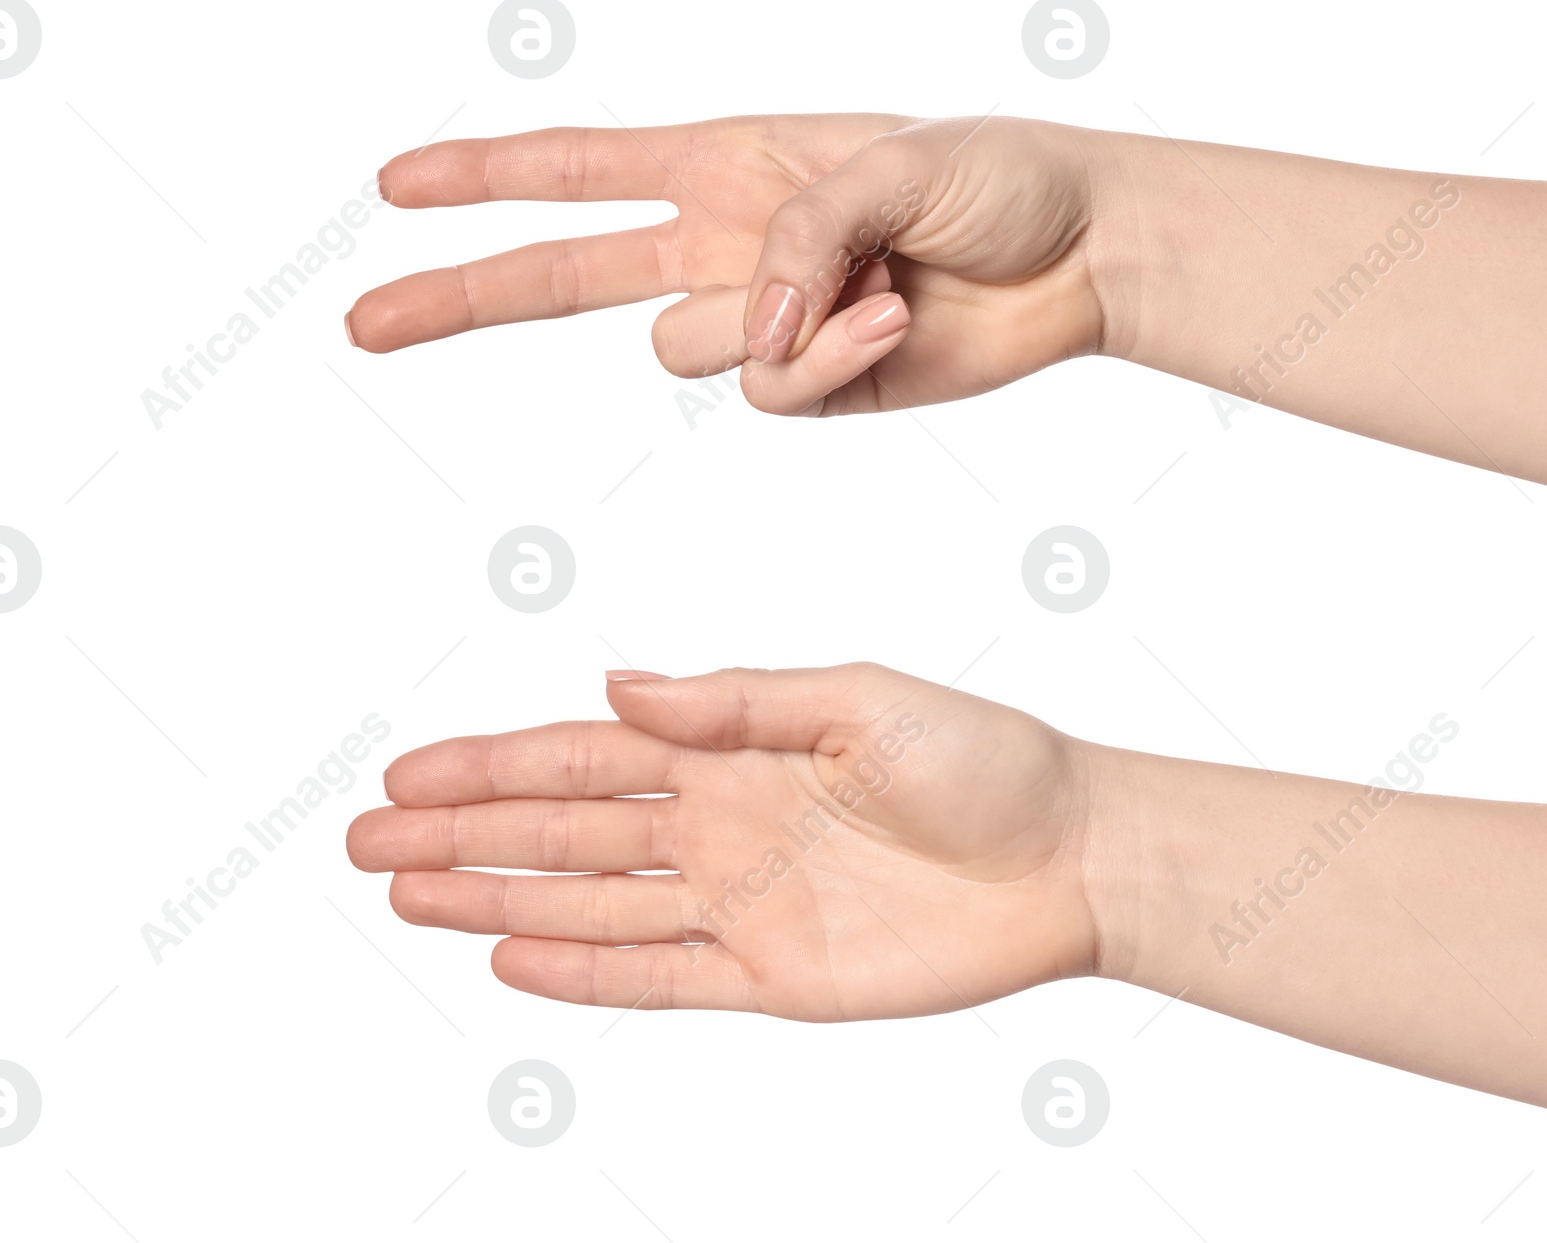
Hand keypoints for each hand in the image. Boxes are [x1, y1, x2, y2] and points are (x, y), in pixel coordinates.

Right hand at [344, 114, 1111, 416]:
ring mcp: (763, 318)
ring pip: (686, 351)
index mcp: (728, 161)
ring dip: (775, 320)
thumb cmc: (995, 173)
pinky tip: (899, 319)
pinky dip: (832, 359)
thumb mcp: (891, 161)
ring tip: (883, 277)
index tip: (396, 185)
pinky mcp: (813, 385)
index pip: (580, 167)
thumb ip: (797, 238)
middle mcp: (726, 241)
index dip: (485, 175)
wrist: (1080, 253)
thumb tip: (740, 333)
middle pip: (563, 276)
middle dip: (463, 293)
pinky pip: (771, 392)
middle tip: (364, 319)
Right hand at [346, 664, 1099, 1016]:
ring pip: (591, 904)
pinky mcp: (775, 976)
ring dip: (497, 899)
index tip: (408, 773)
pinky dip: (585, 972)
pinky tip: (514, 958)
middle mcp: (719, 821)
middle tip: (365, 843)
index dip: (493, 765)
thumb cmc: (981, 758)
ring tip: (409, 899)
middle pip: (564, 830)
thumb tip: (620, 681)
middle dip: (463, 835)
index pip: (586, 754)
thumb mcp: (858, 699)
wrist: (1070, 855)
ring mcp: (739, 901)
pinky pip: (660, 977)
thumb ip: (735, 700)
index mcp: (733, 746)